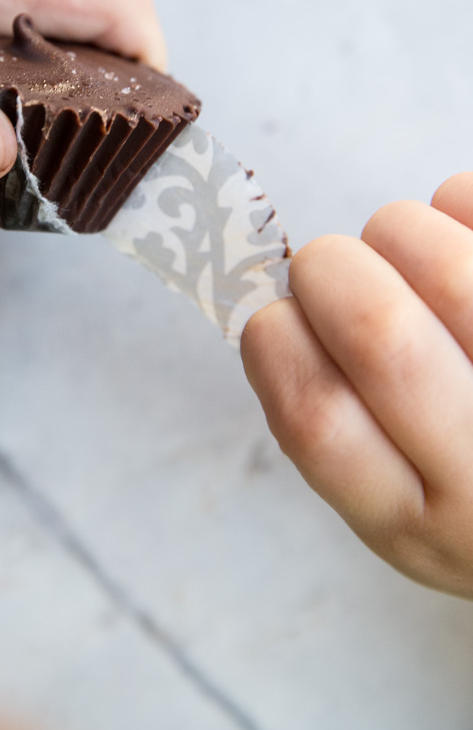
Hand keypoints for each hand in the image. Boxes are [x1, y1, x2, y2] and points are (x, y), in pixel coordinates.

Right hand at [241, 173, 472, 598]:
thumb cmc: (469, 478)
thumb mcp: (401, 505)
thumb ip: (338, 430)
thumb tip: (281, 309)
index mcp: (417, 526)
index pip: (315, 417)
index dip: (276, 336)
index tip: (282, 315)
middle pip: (379, 331)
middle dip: (330, 268)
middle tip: (337, 269)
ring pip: (446, 269)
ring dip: (399, 230)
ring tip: (408, 250)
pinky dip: (456, 203)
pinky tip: (460, 234)